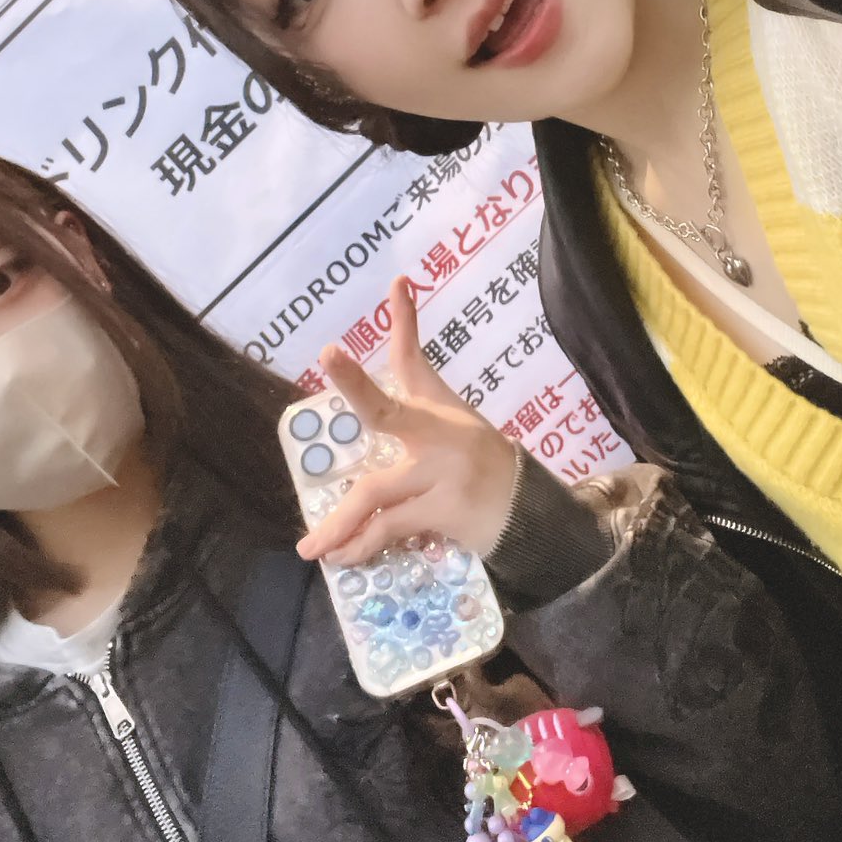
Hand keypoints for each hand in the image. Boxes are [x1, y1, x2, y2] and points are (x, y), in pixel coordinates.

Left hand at [296, 276, 520, 567]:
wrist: (529, 513)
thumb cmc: (477, 465)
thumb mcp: (450, 424)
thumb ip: (409, 394)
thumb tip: (389, 341)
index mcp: (437, 411)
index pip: (414, 358)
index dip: (405, 320)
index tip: (398, 284)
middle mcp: (440, 434)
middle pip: (389, 409)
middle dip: (356, 383)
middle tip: (330, 355)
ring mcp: (443, 473)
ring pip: (376, 493)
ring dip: (339, 524)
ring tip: (312, 547)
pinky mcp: (445, 511)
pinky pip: (390, 529)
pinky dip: (362, 546)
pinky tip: (342, 558)